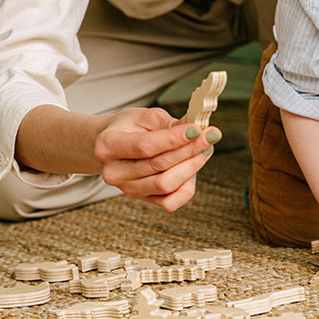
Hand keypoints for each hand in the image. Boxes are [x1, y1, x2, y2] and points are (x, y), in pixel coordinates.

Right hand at [94, 107, 220, 211]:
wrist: (113, 146)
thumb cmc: (128, 127)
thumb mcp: (144, 116)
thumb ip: (169, 123)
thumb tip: (196, 129)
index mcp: (108, 145)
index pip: (145, 146)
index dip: (174, 139)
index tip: (197, 129)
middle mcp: (114, 172)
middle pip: (159, 165)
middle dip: (189, 150)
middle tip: (210, 136)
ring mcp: (127, 189)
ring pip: (166, 185)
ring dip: (191, 166)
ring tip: (205, 149)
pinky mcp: (142, 199)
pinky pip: (169, 202)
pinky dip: (186, 188)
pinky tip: (193, 169)